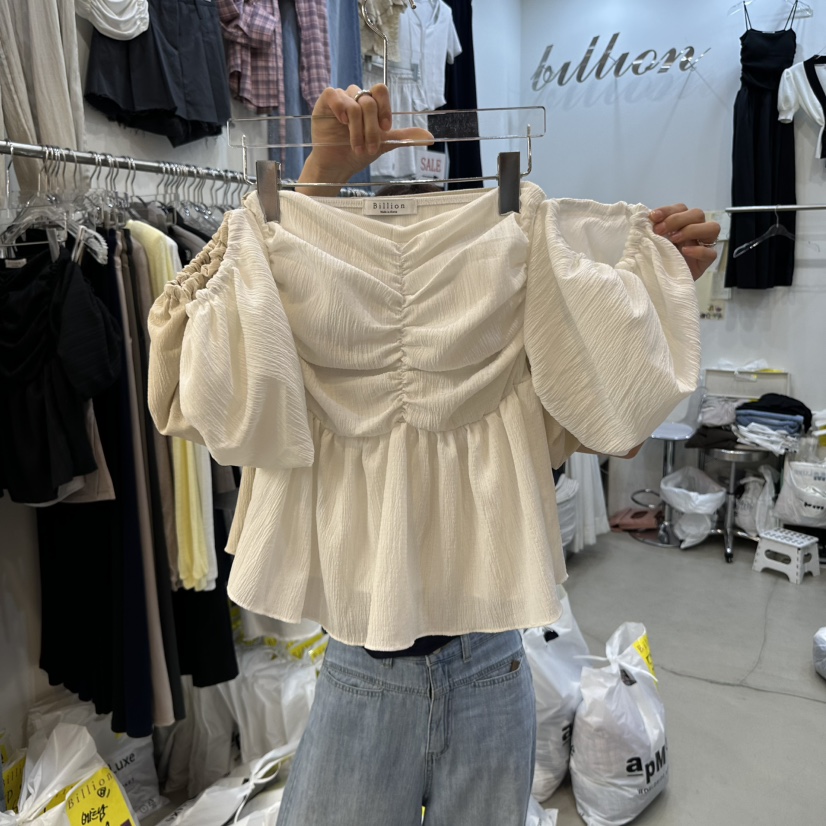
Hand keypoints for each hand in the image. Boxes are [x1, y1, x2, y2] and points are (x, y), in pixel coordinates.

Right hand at [297, 84, 432, 195]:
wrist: (338, 166)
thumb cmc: (359, 153)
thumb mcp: (384, 145)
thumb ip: (404, 138)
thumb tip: (430, 137)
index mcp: (371, 103)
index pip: (380, 91)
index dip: (384, 108)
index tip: (385, 128)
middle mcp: (356, 98)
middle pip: (368, 101)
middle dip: (371, 128)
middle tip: (369, 148)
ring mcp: (340, 99)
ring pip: (353, 103)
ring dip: (357, 128)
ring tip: (356, 147)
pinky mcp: (325, 103)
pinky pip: (333, 94)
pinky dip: (340, 108)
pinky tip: (342, 123)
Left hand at [649, 204, 720, 281]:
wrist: (663, 279)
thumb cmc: (659, 256)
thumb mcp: (654, 241)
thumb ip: (653, 229)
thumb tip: (645, 218)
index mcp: (683, 222)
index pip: (681, 208)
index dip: (667, 210)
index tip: (652, 217)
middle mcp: (696, 229)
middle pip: (697, 214)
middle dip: (676, 219)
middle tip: (659, 231)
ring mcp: (704, 244)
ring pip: (712, 227)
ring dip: (691, 230)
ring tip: (673, 239)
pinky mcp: (707, 260)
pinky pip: (710, 252)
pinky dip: (698, 250)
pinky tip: (685, 251)